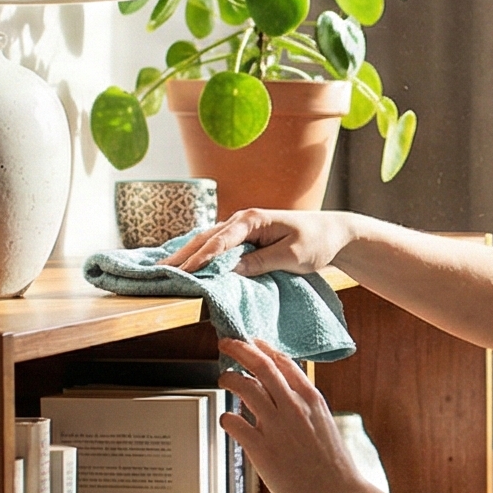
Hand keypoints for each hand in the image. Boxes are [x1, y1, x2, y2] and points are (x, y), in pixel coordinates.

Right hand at [164, 209, 359, 276]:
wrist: (332, 233)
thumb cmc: (316, 242)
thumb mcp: (292, 256)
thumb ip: (261, 262)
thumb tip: (230, 270)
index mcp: (253, 219)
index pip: (220, 241)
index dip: (201, 258)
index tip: (184, 273)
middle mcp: (242, 219)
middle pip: (205, 238)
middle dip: (182, 255)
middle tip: (159, 272)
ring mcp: (241, 228)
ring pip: (206, 240)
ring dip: (186, 255)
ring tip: (164, 270)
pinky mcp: (243, 238)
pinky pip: (216, 246)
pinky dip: (199, 254)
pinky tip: (184, 264)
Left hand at [214, 338, 374, 492]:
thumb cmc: (334, 468)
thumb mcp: (324, 424)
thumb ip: (304, 408)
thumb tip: (283, 396)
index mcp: (312, 399)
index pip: (283, 361)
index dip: (263, 348)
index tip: (252, 342)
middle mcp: (293, 407)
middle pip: (260, 364)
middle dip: (239, 349)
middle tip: (227, 343)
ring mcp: (276, 427)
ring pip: (244, 387)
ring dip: (229, 378)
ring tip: (223, 379)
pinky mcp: (262, 449)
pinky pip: (233, 422)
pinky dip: (226, 417)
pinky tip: (227, 420)